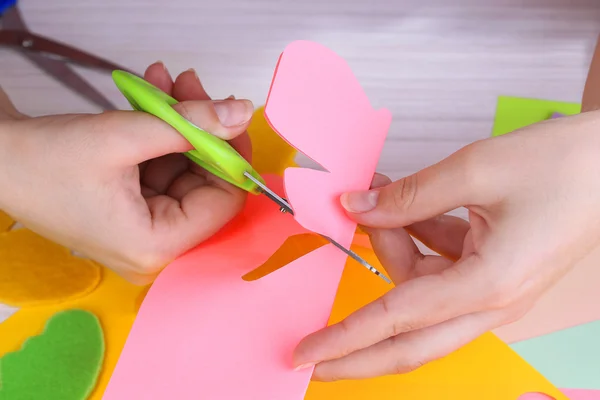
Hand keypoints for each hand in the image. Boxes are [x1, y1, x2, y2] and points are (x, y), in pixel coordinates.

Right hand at [0, 62, 253, 283]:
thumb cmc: (46, 159)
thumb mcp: (125, 135)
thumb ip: (191, 123)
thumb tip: (242, 111)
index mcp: (156, 247)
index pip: (223, 203)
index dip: (231, 155)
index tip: (229, 114)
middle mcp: (155, 250)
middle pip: (205, 185)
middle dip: (201, 130)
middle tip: (193, 86)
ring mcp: (145, 231)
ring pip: (185, 172)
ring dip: (181, 125)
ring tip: (170, 83)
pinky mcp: (134, 214)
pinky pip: (163, 172)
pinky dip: (162, 136)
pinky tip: (156, 98)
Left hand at [293, 110, 599, 379]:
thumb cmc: (560, 167)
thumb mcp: (474, 171)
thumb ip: (408, 197)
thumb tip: (357, 207)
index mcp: (487, 286)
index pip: (396, 321)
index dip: (346, 338)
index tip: (307, 354)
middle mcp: (491, 302)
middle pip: (409, 341)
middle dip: (358, 348)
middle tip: (312, 354)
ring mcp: (494, 291)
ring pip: (420, 293)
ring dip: (391, 250)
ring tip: (376, 200)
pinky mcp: (494, 273)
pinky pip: (439, 269)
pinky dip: (416, 240)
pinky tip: (405, 207)